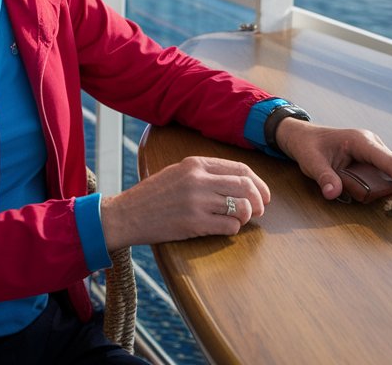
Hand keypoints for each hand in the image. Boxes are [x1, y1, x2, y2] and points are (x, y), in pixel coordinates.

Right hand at [100, 156, 269, 248]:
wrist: (128, 214)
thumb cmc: (154, 195)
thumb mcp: (178, 173)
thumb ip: (206, 173)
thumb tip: (241, 183)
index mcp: (195, 163)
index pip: (241, 169)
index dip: (258, 183)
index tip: (264, 195)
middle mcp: (198, 179)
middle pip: (246, 186)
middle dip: (259, 201)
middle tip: (259, 210)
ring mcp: (196, 201)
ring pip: (242, 207)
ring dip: (247, 216)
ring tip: (240, 219)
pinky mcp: (194, 223)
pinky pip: (229, 226)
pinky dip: (233, 229)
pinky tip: (225, 228)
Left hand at [274, 119, 391, 211]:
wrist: (302, 136)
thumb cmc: (307, 145)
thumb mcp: (310, 161)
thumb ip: (323, 177)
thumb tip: (333, 193)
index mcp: (362, 141)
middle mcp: (373, 144)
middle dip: (381, 189)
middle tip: (351, 188)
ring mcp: (374, 152)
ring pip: (385, 178)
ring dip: (369, 187)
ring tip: (342, 178)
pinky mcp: (372, 161)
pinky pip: (379, 178)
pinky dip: (369, 187)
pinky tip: (351, 184)